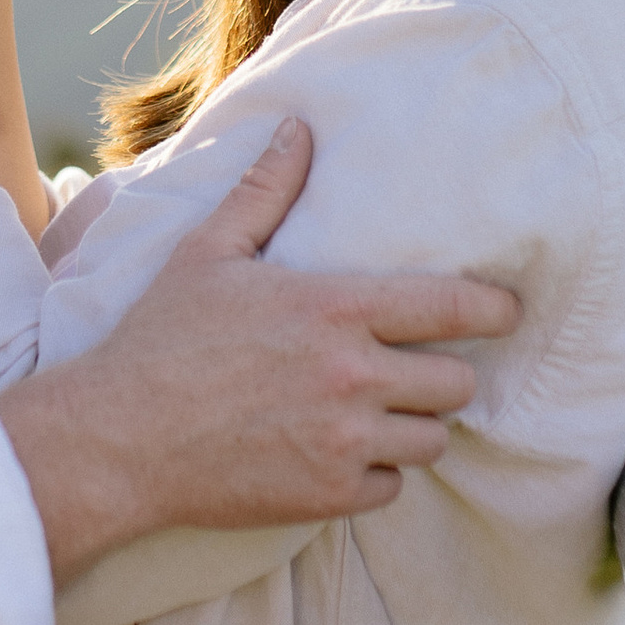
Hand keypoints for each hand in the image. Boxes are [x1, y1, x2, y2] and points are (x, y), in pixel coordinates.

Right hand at [0, 118, 520, 584]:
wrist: (117, 440)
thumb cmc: (160, 340)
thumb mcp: (208, 253)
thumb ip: (265, 192)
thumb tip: (298, 129)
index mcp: (334, 308)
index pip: (452, 308)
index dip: (493, 309)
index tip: (507, 312)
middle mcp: (352, 376)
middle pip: (456, 383)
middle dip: (442, 375)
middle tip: (415, 368)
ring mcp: (344, 442)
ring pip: (431, 439)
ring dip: (412, 426)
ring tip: (377, 411)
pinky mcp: (328, 495)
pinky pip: (391, 488)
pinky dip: (375, 474)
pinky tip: (339, 454)